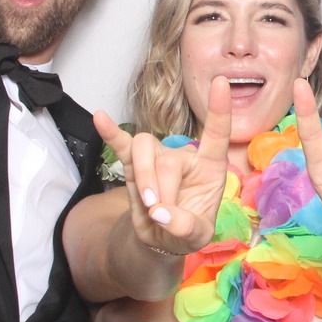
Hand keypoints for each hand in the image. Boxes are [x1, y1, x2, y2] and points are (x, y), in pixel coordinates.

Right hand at [93, 76, 231, 256]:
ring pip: (145, 150)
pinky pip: (121, 143)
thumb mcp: (196, 236)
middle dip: (162, 190)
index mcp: (210, 167)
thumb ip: (185, 226)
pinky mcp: (133, 163)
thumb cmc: (187, 229)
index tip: (220, 83)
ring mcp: (158, 156)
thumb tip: (162, 214)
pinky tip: (100, 118)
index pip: (216, 133)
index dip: (219, 109)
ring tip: (148, 202)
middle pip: (168, 159)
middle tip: (161, 216)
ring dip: (143, 177)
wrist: (162, 237)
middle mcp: (184, 155)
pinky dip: (111, 132)